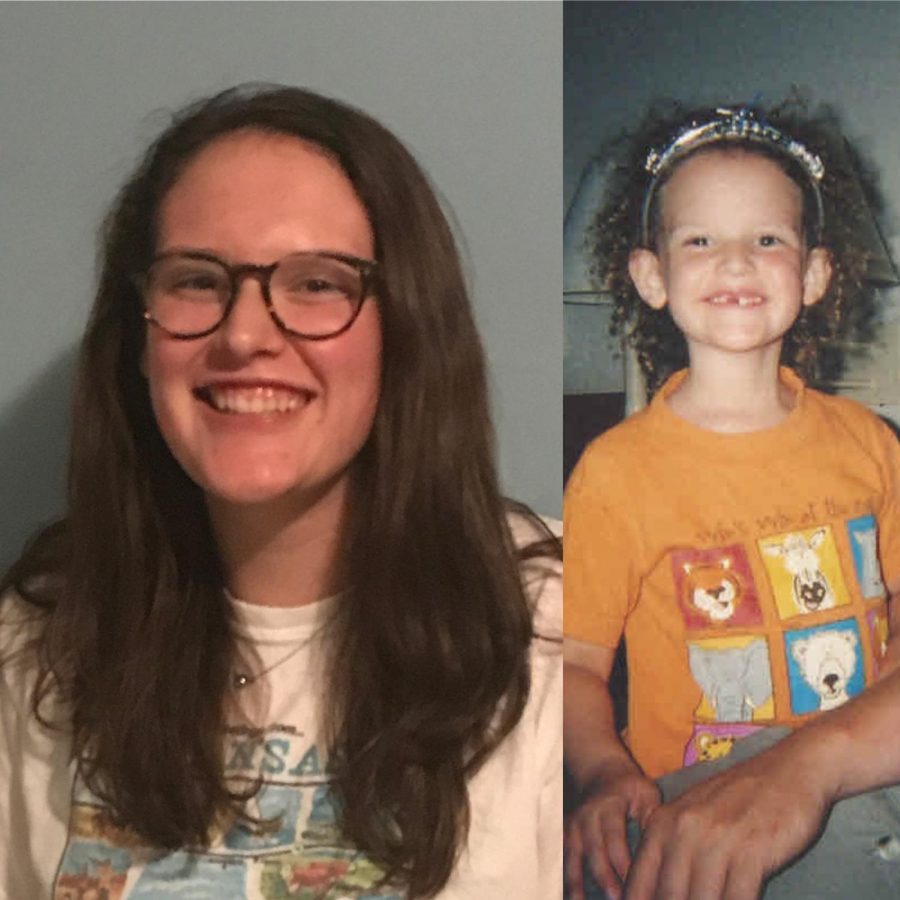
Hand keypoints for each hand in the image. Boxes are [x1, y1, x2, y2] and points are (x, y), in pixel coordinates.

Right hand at [567, 766, 660, 899]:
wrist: (600, 772)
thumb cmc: (630, 788)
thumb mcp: (646, 794)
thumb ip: (652, 819)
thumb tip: (662, 848)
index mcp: (608, 807)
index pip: (615, 841)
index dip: (624, 866)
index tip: (636, 888)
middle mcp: (586, 817)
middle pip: (594, 854)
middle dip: (605, 881)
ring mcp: (572, 826)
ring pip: (573, 859)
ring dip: (578, 885)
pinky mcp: (564, 835)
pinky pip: (563, 860)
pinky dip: (566, 879)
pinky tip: (572, 897)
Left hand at [624, 751, 828, 899]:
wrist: (792, 770)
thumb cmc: (741, 799)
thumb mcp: (695, 815)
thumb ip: (671, 850)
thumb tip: (652, 893)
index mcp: (663, 822)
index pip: (639, 883)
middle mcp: (684, 830)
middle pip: (668, 897)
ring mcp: (717, 841)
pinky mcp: (751, 853)